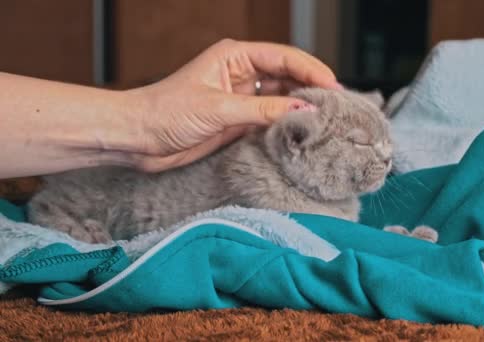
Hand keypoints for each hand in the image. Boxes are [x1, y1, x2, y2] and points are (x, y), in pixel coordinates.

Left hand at [127, 39, 341, 171]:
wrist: (138, 138)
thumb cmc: (164, 112)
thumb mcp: (218, 109)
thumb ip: (263, 110)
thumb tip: (304, 110)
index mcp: (236, 57)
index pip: (284, 58)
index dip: (312, 70)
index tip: (334, 87)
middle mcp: (242, 74)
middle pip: (288, 76)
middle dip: (312, 89)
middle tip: (338, 106)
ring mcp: (242, 97)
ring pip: (283, 98)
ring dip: (301, 108)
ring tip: (326, 120)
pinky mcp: (239, 120)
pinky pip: (271, 118)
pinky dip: (286, 124)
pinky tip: (302, 132)